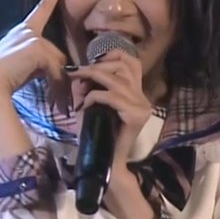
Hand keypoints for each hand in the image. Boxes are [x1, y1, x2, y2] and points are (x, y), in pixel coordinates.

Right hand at [0, 0, 71, 113]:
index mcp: (21, 32)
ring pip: (59, 63)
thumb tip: (62, 72)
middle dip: (60, 77)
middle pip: (57, 54)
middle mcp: (27, 31)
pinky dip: (56, 86)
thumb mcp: (21, 67)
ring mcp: (32, 37)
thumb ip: (38, 62)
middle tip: (62, 100)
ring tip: (57, 104)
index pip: (41, 9)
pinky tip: (53, 99)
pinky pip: (56, 69)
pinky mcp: (37, 47)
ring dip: (60, 85)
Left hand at [68, 49, 152, 166]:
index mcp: (137, 94)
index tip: (92, 60)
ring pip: (117, 81)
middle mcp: (143, 99)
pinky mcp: (136, 117)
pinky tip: (85, 105)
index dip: (113, 54)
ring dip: (93, 79)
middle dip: (96, 66)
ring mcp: (142, 108)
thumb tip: (78, 72)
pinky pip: (112, 97)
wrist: (105, 164)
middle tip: (76, 72)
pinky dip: (95, 97)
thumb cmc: (96, 135)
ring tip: (79, 86)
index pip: (132, 63)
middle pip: (123, 67)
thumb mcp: (90, 105)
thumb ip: (87, 87)